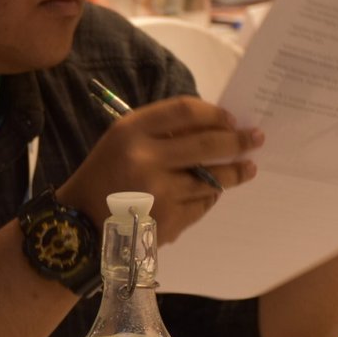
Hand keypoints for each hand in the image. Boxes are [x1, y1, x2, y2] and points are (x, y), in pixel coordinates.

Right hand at [58, 96, 261, 243]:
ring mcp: (160, 194)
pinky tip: (210, 193)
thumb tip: (214, 127)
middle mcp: (146, 160)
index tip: (231, 118)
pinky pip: (202, 205)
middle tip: (256, 138)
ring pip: (212, 178)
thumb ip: (161, 131)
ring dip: (234, 172)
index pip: (185, 111)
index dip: (214, 113)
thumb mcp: (122, 142)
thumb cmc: (104, 176)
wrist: (80, 225)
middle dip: (238, 141)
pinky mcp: (169, 221)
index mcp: (130, 132)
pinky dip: (209, 198)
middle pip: (208, 144)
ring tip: (247, 168)